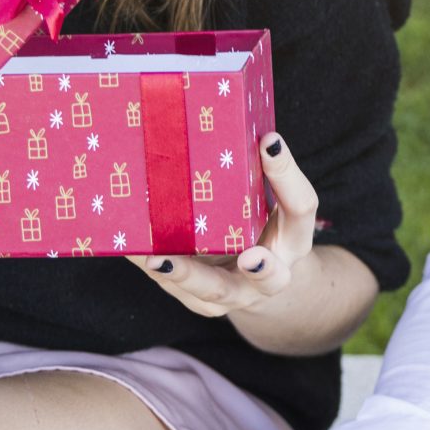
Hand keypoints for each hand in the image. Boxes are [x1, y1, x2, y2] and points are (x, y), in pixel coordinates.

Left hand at [128, 132, 314, 318]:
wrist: (256, 277)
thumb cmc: (263, 224)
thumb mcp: (273, 200)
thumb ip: (264, 173)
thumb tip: (250, 130)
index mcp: (294, 236)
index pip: (300, 206)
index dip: (286, 176)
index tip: (268, 142)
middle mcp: (272, 273)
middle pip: (270, 277)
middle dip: (261, 268)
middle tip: (249, 256)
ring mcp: (235, 292)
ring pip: (214, 291)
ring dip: (185, 276)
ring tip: (156, 259)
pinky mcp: (201, 299)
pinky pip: (176, 287)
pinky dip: (153, 268)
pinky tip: (129, 248)